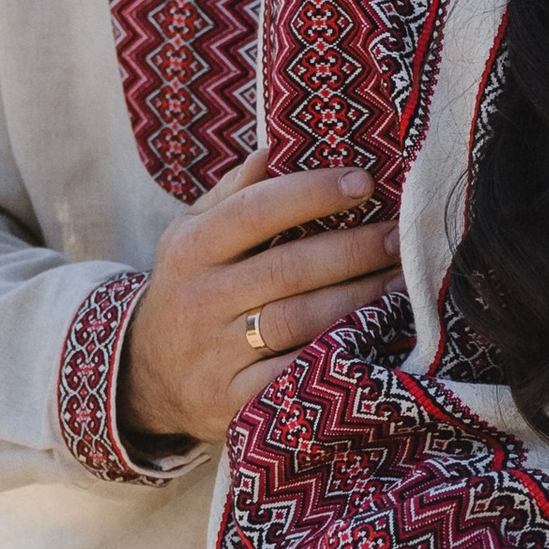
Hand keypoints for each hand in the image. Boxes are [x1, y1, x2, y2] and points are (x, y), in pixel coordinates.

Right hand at [118, 150, 401, 447]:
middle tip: (400, 238)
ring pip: (300, 321)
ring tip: (401, 283)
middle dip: (354, 250)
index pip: (255, 210)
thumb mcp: (191, 237)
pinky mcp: (233, 404)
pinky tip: (374, 339)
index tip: (365, 182)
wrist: (147, 379)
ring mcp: (214, 355)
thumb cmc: (190, 291)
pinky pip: (295, 376)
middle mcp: (199, 300)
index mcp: (191, 248)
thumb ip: (233, 193)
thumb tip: (276, 145)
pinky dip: (338, 356)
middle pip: (289, 269)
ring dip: (360, 300)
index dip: (313, 193)